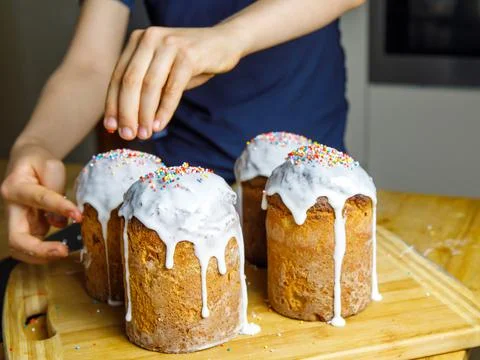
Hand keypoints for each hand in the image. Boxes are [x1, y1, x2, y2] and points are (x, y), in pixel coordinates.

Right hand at [1, 143, 81, 263]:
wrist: (28, 163)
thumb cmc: (39, 162)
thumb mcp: (50, 164)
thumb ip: (56, 189)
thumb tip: (60, 221)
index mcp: (15, 187)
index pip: (39, 199)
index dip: (59, 208)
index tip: (78, 215)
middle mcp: (12, 209)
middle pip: (16, 238)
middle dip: (39, 249)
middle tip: (63, 251)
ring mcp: (18, 222)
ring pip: (21, 249)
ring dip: (42, 256)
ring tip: (65, 252)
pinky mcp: (28, 228)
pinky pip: (34, 247)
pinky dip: (47, 252)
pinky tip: (64, 249)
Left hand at [103, 26, 243, 139]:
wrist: (224, 42)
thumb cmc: (191, 60)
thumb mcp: (163, 68)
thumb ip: (145, 86)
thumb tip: (127, 120)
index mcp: (138, 39)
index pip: (119, 75)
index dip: (113, 104)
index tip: (111, 126)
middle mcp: (150, 38)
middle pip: (131, 81)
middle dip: (127, 112)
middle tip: (127, 135)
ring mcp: (169, 45)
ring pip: (150, 86)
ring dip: (145, 115)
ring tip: (144, 134)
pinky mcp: (189, 56)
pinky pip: (172, 89)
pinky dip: (164, 110)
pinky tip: (160, 125)